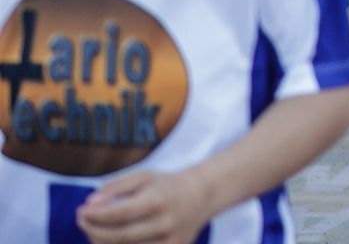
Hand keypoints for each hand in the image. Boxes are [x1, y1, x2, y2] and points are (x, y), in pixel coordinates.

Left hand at [77, 168, 215, 243]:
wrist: (202, 196)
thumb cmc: (166, 185)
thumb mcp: (143, 177)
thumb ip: (115, 186)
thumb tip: (89, 203)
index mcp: (159, 200)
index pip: (120, 214)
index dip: (95, 215)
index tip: (80, 210)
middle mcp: (165, 223)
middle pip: (119, 237)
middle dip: (93, 230)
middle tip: (81, 220)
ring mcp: (169, 241)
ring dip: (101, 242)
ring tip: (94, 229)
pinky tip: (109, 239)